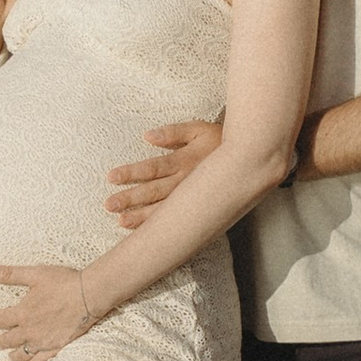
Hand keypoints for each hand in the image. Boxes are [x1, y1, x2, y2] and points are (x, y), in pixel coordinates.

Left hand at [0, 262, 93, 360]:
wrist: (89, 296)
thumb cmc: (63, 282)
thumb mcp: (34, 274)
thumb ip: (8, 274)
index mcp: (22, 313)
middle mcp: (29, 331)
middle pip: (9, 340)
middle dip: (1, 341)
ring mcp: (43, 342)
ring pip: (22, 354)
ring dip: (14, 355)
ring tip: (11, 356)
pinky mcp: (56, 348)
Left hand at [102, 114, 222, 222]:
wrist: (251, 160)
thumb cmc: (220, 141)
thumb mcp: (199, 129)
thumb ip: (174, 132)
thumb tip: (148, 136)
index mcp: (186, 160)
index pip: (154, 167)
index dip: (132, 172)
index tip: (111, 177)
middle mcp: (188, 181)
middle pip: (155, 191)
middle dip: (131, 198)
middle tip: (109, 205)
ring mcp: (194, 196)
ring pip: (165, 208)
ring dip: (142, 216)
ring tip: (121, 221)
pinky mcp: (199, 207)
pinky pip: (177, 218)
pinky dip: (159, 225)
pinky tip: (143, 230)